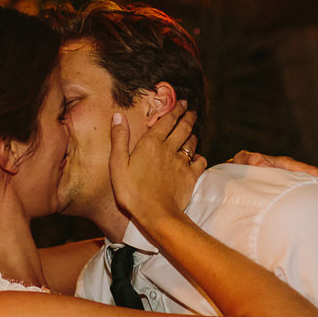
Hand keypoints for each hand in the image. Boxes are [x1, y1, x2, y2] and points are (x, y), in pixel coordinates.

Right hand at [109, 106, 202, 228]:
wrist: (156, 213)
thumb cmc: (132, 191)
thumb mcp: (117, 165)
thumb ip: (119, 139)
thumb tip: (118, 116)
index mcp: (151, 143)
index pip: (167, 121)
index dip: (175, 110)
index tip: (182, 103)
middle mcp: (169, 149)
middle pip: (183, 128)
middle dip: (188, 117)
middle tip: (191, 111)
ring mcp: (181, 163)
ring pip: (191, 143)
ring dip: (193, 134)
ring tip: (193, 131)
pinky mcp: (190, 176)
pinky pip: (200, 161)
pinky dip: (199, 157)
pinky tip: (197, 157)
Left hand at [229, 151, 317, 202]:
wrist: (236, 173)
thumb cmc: (239, 168)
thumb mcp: (244, 161)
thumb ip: (252, 160)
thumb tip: (262, 161)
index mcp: (284, 165)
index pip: (308, 171)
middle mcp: (293, 171)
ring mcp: (294, 180)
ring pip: (317, 187)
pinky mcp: (292, 189)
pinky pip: (311, 194)